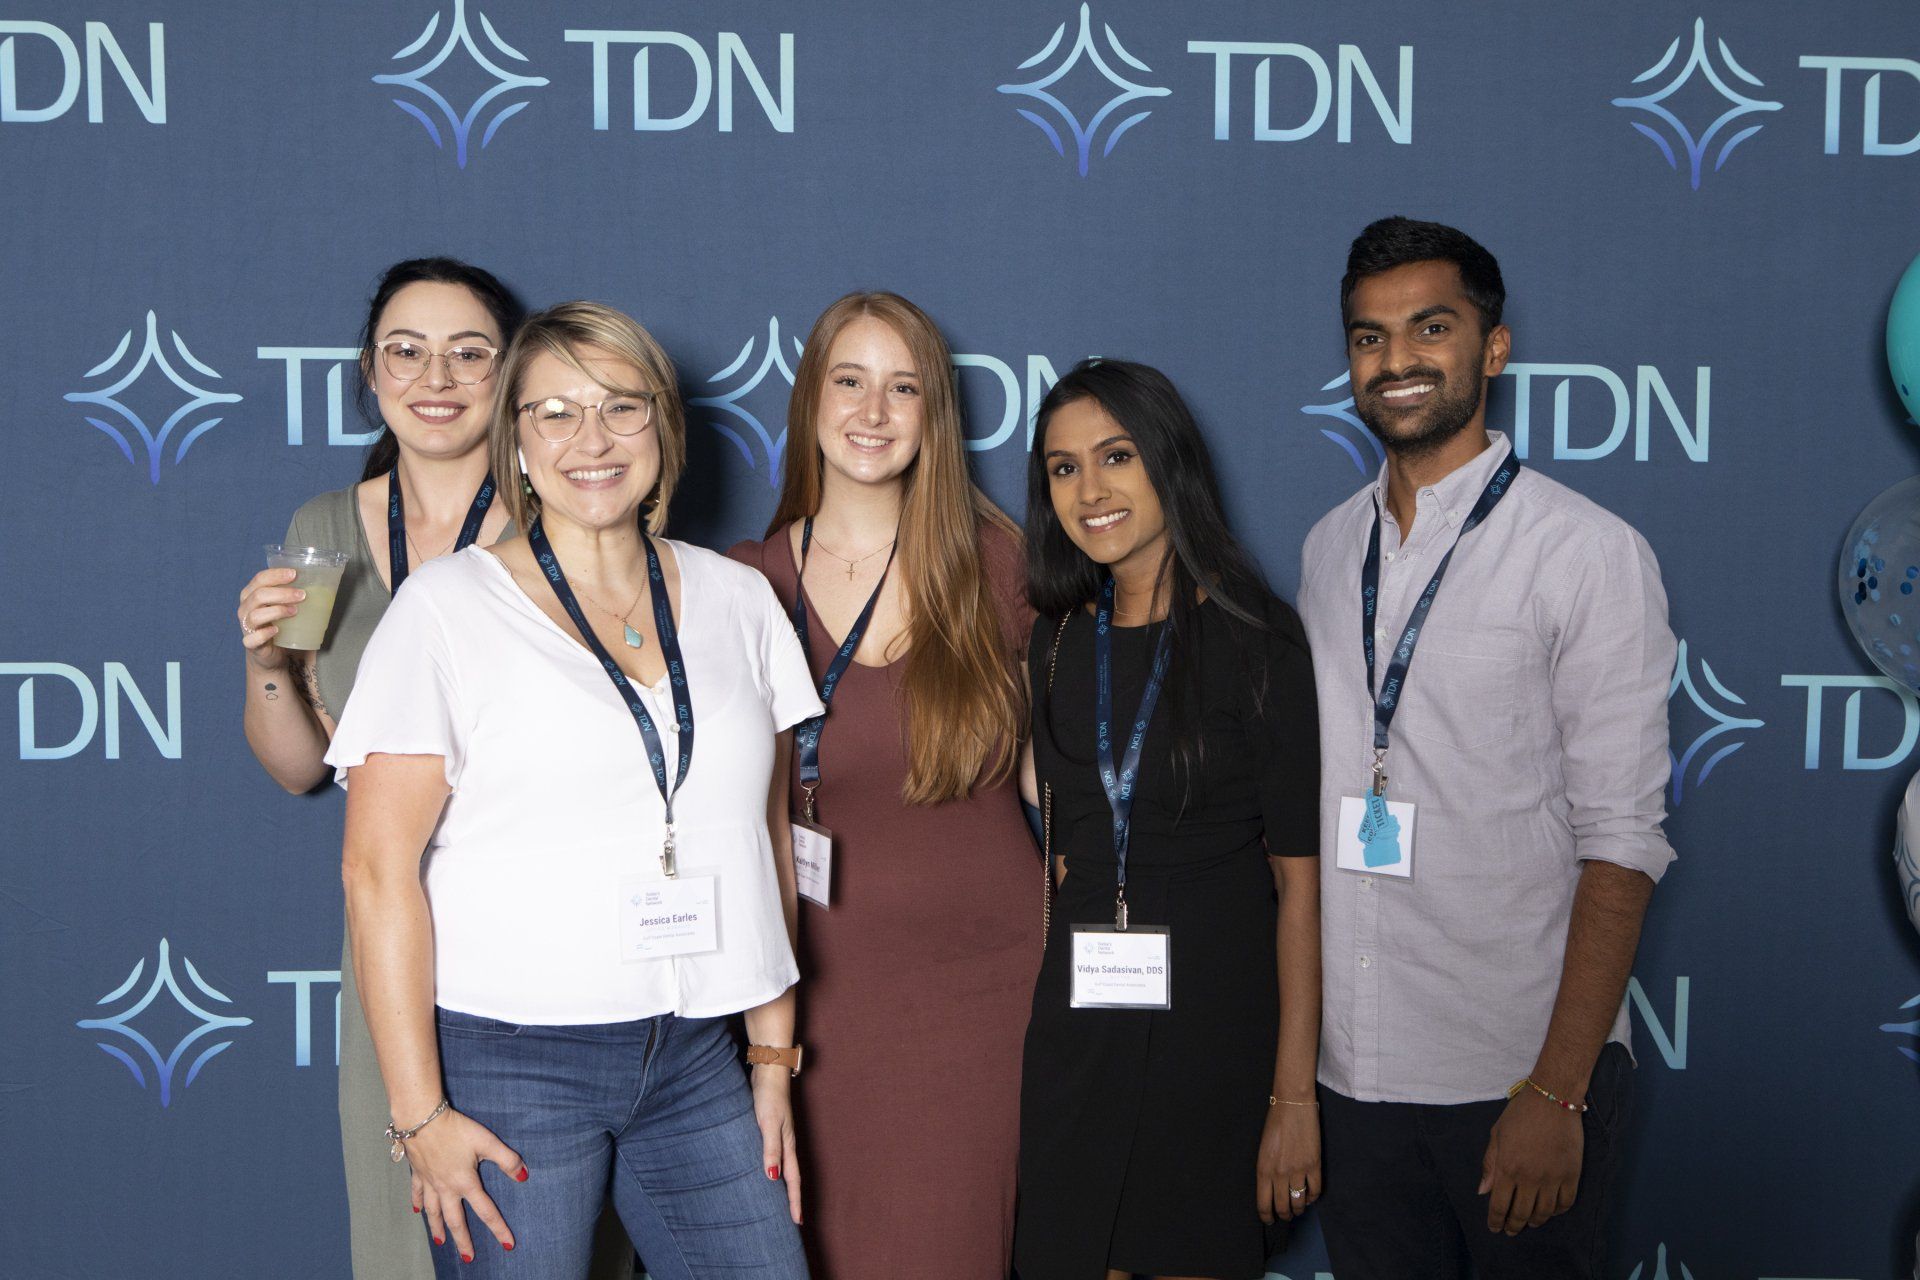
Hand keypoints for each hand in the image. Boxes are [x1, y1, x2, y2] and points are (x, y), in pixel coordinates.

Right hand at [237, 567, 303, 669]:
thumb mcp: (283, 606)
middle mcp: (245, 608)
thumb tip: (319, 582)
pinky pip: (252, 638)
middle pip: (259, 595)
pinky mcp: (250, 644)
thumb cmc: (278, 624)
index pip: (259, 579)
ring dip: (277, 611)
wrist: (271, 653)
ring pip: (256, 615)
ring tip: (294, 611)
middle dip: (282, 593)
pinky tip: (276, 630)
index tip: (294, 574)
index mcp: (251, 595)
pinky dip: (264, 634)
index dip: (276, 575)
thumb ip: (291, 595)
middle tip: (302, 595)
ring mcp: (246, 626)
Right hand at [402, 1108, 526, 1261]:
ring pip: (434, 1212)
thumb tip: (524, 1176)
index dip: (498, 1228)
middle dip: (463, 1240)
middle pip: (455, 1220)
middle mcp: (446, 1188)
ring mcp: (429, 1182)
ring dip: (438, 1228)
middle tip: (468, 1258)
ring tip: (440, 1242)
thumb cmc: (456, 1129)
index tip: (508, 1245)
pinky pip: (417, 1194)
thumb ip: (507, 1159)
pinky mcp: (417, 1173)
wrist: (421, 1119)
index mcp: (465, 1182)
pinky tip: (417, 1212)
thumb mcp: (486, 1141)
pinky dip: (418, 1204)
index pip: (486, 1211)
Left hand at [751, 1066, 801, 1223]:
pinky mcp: (768, 1129)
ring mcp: (777, 1136)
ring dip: (781, 1185)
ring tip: (776, 1202)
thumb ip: (771, 1150)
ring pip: (781, 1167)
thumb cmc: (768, 1096)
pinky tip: (763, 1171)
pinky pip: (771, 1156)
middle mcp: (785, 1144)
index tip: (797, 1222)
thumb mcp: (769, 1124)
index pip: (792, 1180)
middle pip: (790, 1177)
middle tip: (790, 1220)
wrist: (769, 1070)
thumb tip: (773, 1178)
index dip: (794, 1201)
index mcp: (788, 1145)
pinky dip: (771, 1168)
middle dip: (791, 1198)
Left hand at [1256, 1102, 1321, 1222]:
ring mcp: (1298, 1170)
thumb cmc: (1275, 1123)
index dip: (1266, 1216)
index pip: (1263, 1203)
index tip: (1269, 1220)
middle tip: (1285, 1216)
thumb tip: (1272, 1189)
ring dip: (1298, 1209)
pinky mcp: (1314, 1165)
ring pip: (1299, 1202)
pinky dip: (1312, 1197)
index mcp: (1263, 1169)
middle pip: (1282, 1206)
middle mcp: (1279, 1173)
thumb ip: (1267, 1170)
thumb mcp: (1263, 1149)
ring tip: (1297, 1209)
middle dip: (1283, 1215)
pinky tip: (1309, 1196)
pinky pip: (1315, 1191)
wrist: (1292, 1104)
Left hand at [1478, 1089, 1581, 1234]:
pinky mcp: (1572, 1174)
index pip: (1499, 1205)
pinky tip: (1551, 1211)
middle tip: (1510, 1230)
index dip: (1496, 1220)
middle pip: (1521, 1213)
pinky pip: (1566, 1202)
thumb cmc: (1520, 1113)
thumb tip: (1483, 1191)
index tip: (1495, 1228)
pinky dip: (1558, 1211)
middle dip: (1513, 1225)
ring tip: (1529, 1223)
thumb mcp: (1497, 1135)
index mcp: (1508, 1168)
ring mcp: (1553, 1177)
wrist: (1553, 1098)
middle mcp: (1530, 1177)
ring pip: (1544, 1212)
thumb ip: (1490, 1164)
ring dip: (1535, 1221)